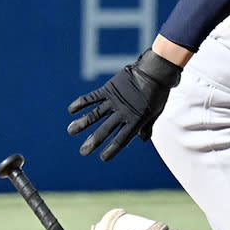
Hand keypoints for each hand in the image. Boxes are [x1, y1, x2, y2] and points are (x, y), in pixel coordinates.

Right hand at [67, 49, 181, 161]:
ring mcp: (115, 100)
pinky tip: (71, 110)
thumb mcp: (156, 112)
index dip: (112, 150)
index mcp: (136, 120)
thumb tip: (143, 139)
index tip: (103, 158)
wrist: (155, 71)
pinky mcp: (109, 89)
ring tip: (71, 131)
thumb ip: (147, 126)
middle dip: (93, 142)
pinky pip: (93, 97)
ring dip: (82, 123)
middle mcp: (123, 112)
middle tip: (83, 152)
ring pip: (95, 114)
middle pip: (105, 130)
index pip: (121, 140)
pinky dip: (81, 103)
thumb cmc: (158, 93)